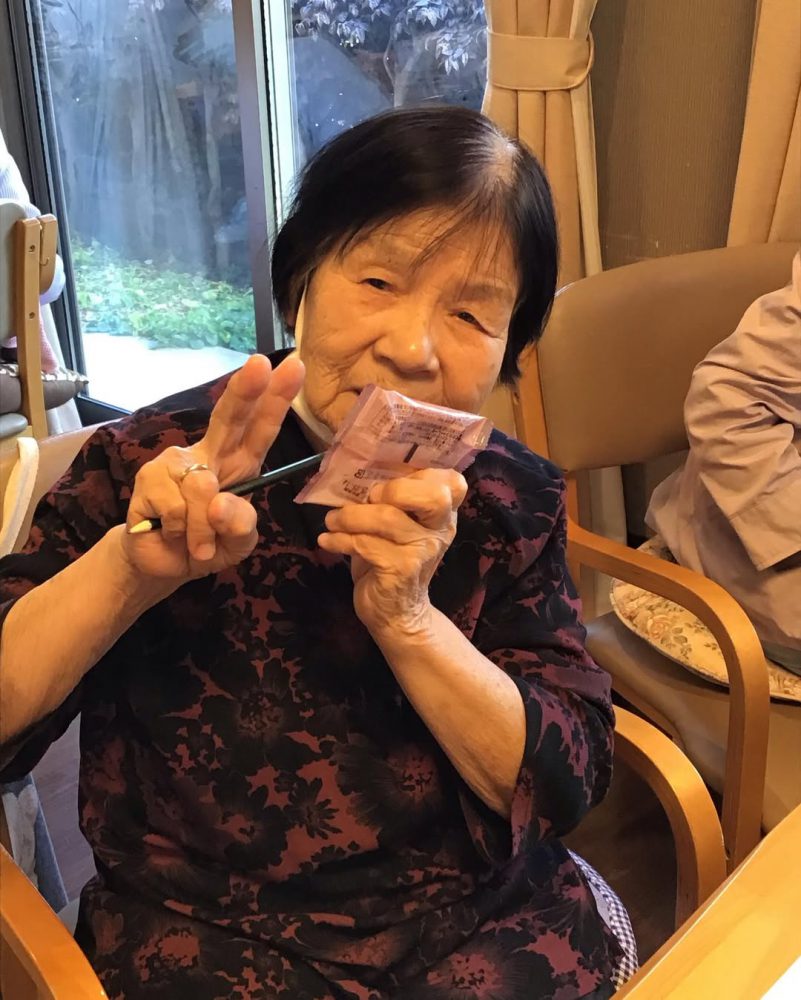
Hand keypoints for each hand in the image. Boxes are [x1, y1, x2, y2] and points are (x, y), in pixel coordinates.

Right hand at [122, 353, 304, 580]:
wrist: (163, 563)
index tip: (293, 367)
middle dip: (246, 391)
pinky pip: (176, 509)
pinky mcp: (148, 479)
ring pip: (202, 488)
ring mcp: (175, 463)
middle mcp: (209, 453)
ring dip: (204, 529)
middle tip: (260, 365)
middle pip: (228, 417)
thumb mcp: (239, 542)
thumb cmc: (208, 544)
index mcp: (240, 462)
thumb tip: (218, 503)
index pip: (261, 427)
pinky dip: (182, 533)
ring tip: (198, 542)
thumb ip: (241, 525)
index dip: (276, 398)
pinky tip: (172, 533)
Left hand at [317, 469, 466, 634]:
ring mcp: (422, 551)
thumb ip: (389, 502)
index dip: (421, 474)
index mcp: (442, 515)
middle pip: (433, 496)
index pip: (452, 482)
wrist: (398, 614)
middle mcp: (439, 530)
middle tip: (370, 498)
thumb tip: (352, 476)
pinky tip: (327, 540)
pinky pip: (366, 544)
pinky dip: (340, 540)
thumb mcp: (397, 529)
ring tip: (332, 521)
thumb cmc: (392, 562)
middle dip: (395, 490)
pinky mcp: (401, 570)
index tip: (390, 481)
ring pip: (387, 518)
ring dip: (350, 516)